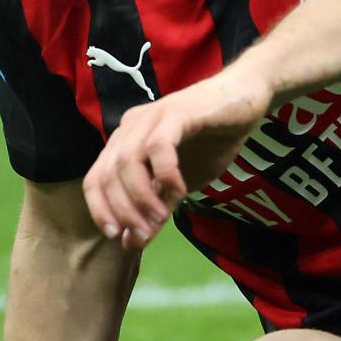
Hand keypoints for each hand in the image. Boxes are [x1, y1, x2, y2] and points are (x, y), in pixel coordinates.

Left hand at [84, 63, 274, 251]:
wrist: (245, 98)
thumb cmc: (212, 140)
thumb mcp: (180, 185)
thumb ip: (157, 208)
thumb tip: (133, 242)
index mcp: (124, 141)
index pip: (95, 179)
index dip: (101, 210)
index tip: (117, 236)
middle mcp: (131, 127)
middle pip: (108, 173)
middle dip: (122, 210)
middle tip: (143, 234)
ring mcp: (152, 117)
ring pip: (128, 161)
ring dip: (141, 196)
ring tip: (161, 218)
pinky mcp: (177, 113)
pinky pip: (159, 146)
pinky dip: (166, 174)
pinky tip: (181, 190)